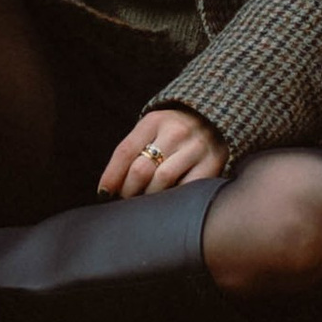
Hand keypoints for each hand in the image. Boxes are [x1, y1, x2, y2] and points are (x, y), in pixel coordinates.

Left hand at [101, 105, 224, 198]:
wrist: (217, 119)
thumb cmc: (175, 131)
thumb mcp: (153, 129)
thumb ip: (134, 151)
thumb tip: (109, 188)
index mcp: (155, 120)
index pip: (125, 151)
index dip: (111, 176)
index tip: (104, 193)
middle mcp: (176, 131)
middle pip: (141, 169)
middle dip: (128, 190)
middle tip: (127, 200)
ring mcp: (196, 147)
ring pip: (162, 181)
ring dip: (149, 197)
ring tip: (145, 202)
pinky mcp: (213, 163)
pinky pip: (187, 188)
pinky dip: (173, 199)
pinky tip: (168, 202)